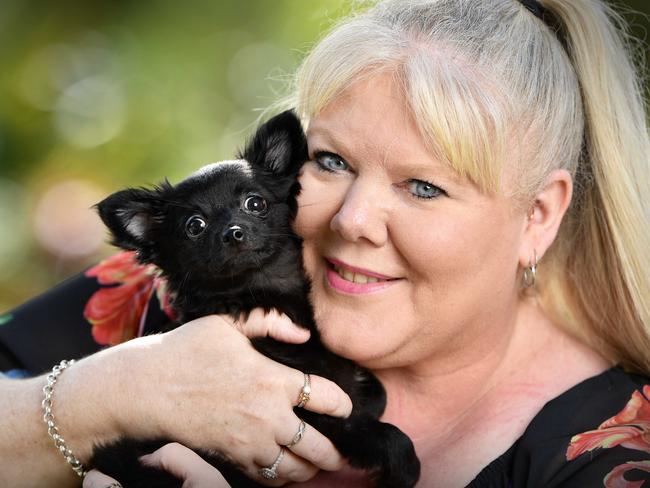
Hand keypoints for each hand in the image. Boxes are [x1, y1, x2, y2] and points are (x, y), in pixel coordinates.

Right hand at [97, 310, 351, 484]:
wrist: (146, 388)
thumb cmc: (186, 351)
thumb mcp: (228, 323)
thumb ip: (271, 323)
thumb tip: (303, 332)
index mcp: (274, 379)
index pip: (328, 398)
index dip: (344, 405)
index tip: (346, 408)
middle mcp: (270, 416)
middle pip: (319, 445)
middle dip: (337, 452)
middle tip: (343, 452)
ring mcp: (251, 442)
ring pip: (297, 469)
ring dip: (312, 468)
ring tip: (318, 464)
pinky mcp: (233, 459)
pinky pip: (268, 479)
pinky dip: (282, 478)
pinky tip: (285, 470)